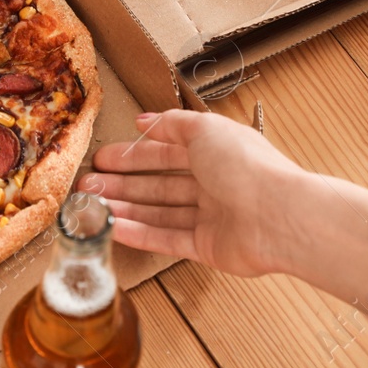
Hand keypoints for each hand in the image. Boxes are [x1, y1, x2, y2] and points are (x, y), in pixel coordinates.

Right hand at [79, 109, 305, 277]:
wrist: (278, 217)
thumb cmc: (245, 166)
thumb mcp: (205, 129)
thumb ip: (172, 124)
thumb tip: (145, 120)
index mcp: (215, 152)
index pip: (167, 151)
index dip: (135, 154)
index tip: (104, 157)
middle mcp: (213, 183)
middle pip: (159, 183)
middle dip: (124, 184)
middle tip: (89, 185)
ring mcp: (210, 217)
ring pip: (159, 212)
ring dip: (125, 208)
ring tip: (91, 208)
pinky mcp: (207, 247)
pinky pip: (167, 239)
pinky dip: (140, 233)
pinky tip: (113, 228)